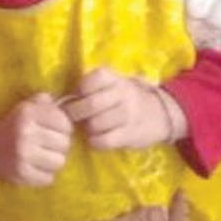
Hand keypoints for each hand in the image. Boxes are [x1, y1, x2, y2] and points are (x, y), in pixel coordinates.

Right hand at [0, 91, 75, 185]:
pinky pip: (49, 178)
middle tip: (51, 145)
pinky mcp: (22, 174)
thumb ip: (44, 101)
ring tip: (45, 157)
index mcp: (28, 113)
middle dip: (60, 145)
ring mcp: (23, 155)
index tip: (57, 130)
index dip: (65, 127)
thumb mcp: (25, 107)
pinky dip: (45, 175)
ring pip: (59, 162)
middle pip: (65, 143)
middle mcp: (26, 133)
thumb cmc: (12, 127)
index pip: (64, 123)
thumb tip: (67, 104)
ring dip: (54, 161)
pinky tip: (37, 168)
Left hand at [65, 65, 182, 150]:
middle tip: (71, 117)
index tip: (77, 96)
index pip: (94, 79)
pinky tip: (96, 139)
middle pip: (91, 104)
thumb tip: (61, 98)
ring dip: (87, 128)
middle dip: (76, 113)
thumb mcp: (113, 84)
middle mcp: (123, 94)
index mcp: (116, 78)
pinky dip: (95, 142)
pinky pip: (105, 140)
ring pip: (97, 124)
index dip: (81, 89)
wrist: (159, 114)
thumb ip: (92, 87)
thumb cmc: (125, 98)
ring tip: (88, 127)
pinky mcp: (130, 135)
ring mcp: (128, 114)